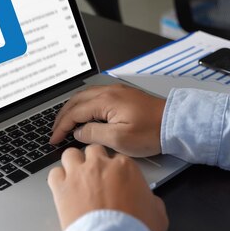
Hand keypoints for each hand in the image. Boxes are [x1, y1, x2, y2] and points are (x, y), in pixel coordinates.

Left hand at [48, 144, 168, 230]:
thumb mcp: (158, 214)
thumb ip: (152, 200)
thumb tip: (149, 200)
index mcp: (125, 167)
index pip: (118, 158)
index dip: (116, 171)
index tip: (115, 181)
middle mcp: (100, 165)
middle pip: (93, 151)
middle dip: (94, 161)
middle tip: (95, 177)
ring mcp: (78, 175)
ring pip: (70, 154)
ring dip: (73, 164)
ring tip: (76, 179)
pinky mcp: (61, 189)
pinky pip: (54, 173)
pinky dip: (58, 180)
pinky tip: (63, 190)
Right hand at [50, 84, 165, 156]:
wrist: (175, 123)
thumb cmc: (152, 132)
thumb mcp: (119, 139)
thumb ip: (94, 134)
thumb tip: (78, 132)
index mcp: (105, 101)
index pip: (74, 112)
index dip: (61, 127)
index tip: (54, 138)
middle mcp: (108, 92)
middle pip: (76, 101)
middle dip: (62, 116)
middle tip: (55, 131)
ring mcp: (116, 92)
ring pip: (84, 97)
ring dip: (72, 109)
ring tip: (65, 123)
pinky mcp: (123, 95)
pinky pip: (95, 97)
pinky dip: (83, 106)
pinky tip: (84, 115)